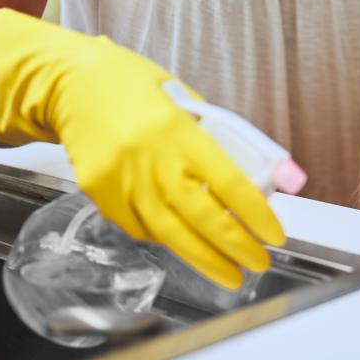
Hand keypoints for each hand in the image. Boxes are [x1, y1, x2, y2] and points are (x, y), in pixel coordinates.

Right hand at [0, 9, 282, 287]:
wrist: (72, 85)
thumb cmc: (139, 90)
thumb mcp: (193, 104)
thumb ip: (236, 142)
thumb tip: (287, 178)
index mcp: (179, 131)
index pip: (229, 182)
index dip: (256, 215)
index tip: (275, 236)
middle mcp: (150, 159)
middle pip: (202, 217)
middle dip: (236, 248)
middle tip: (259, 265)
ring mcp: (122, 181)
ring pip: (171, 234)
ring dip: (206, 260)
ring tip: (232, 274)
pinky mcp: (101, 195)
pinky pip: (142, 229)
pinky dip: (169, 241)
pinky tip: (188, 246)